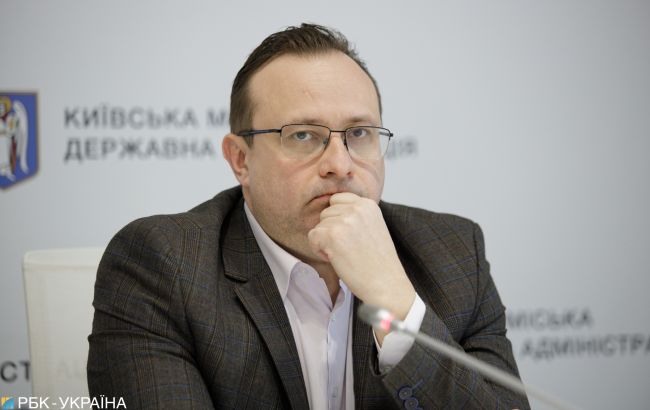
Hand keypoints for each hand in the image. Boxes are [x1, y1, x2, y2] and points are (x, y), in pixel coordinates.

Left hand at [307, 192, 414, 340]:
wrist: (386, 284)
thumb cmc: (379, 262)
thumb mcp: (373, 227)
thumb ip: (356, 215)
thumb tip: (331, 210)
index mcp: (368, 204)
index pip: (337, 200)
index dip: (337, 219)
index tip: (348, 236)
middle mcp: (357, 208)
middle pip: (326, 213)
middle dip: (331, 230)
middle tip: (348, 248)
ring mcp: (344, 220)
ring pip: (319, 226)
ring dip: (326, 241)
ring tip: (345, 254)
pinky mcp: (332, 235)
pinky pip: (312, 237)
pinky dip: (319, 250)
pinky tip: (337, 259)